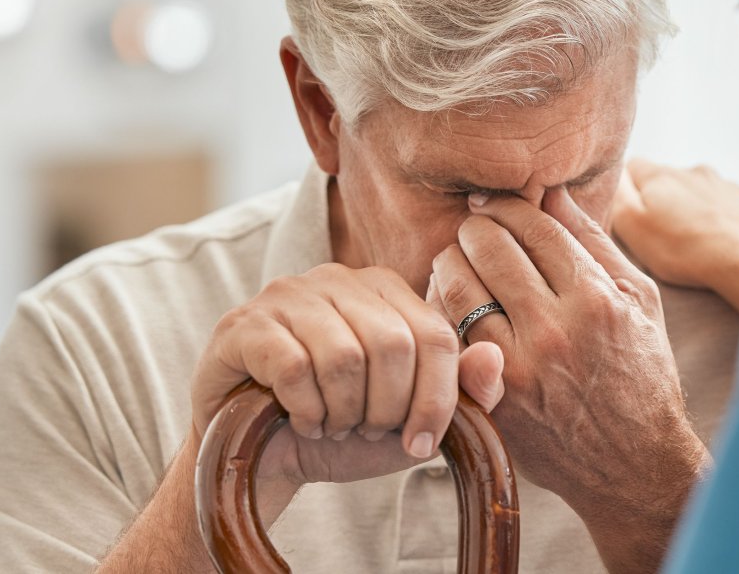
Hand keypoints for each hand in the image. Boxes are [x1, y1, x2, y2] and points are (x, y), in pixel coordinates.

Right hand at [190, 263, 504, 517]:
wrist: (261, 458)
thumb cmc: (341, 431)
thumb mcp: (410, 422)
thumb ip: (460, 393)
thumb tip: (494, 358)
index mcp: (386, 290)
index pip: (435, 336)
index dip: (436, 399)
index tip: (419, 444)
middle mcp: (338, 279)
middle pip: (393, 344)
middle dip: (385, 408)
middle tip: (364, 430)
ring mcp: (287, 295)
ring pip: (343, 356)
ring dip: (342, 412)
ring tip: (332, 425)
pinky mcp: (244, 324)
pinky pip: (292, 367)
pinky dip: (305, 411)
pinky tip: (301, 421)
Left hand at [430, 188, 708, 570]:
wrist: (632, 464)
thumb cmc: (641, 374)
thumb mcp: (640, 300)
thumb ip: (595, 242)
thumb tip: (552, 192)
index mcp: (596, 300)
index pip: (533, 226)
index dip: (508, 205)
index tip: (497, 204)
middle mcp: (554, 330)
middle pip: (489, 247)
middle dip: (476, 227)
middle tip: (475, 228)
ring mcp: (518, 366)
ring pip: (458, 285)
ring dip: (452, 261)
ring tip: (459, 259)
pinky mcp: (492, 396)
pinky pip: (447, 334)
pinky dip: (441, 308)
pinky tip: (451, 302)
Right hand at [611, 158, 738, 315]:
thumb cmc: (684, 250)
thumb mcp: (632, 226)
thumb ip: (617, 197)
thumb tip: (612, 177)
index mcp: (662, 176)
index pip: (633, 167)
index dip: (627, 188)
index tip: (630, 213)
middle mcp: (695, 172)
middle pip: (671, 179)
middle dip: (666, 199)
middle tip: (664, 234)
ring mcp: (729, 186)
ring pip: (705, 192)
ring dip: (699, 209)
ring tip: (698, 242)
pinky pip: (737, 207)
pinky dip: (730, 220)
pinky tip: (730, 243)